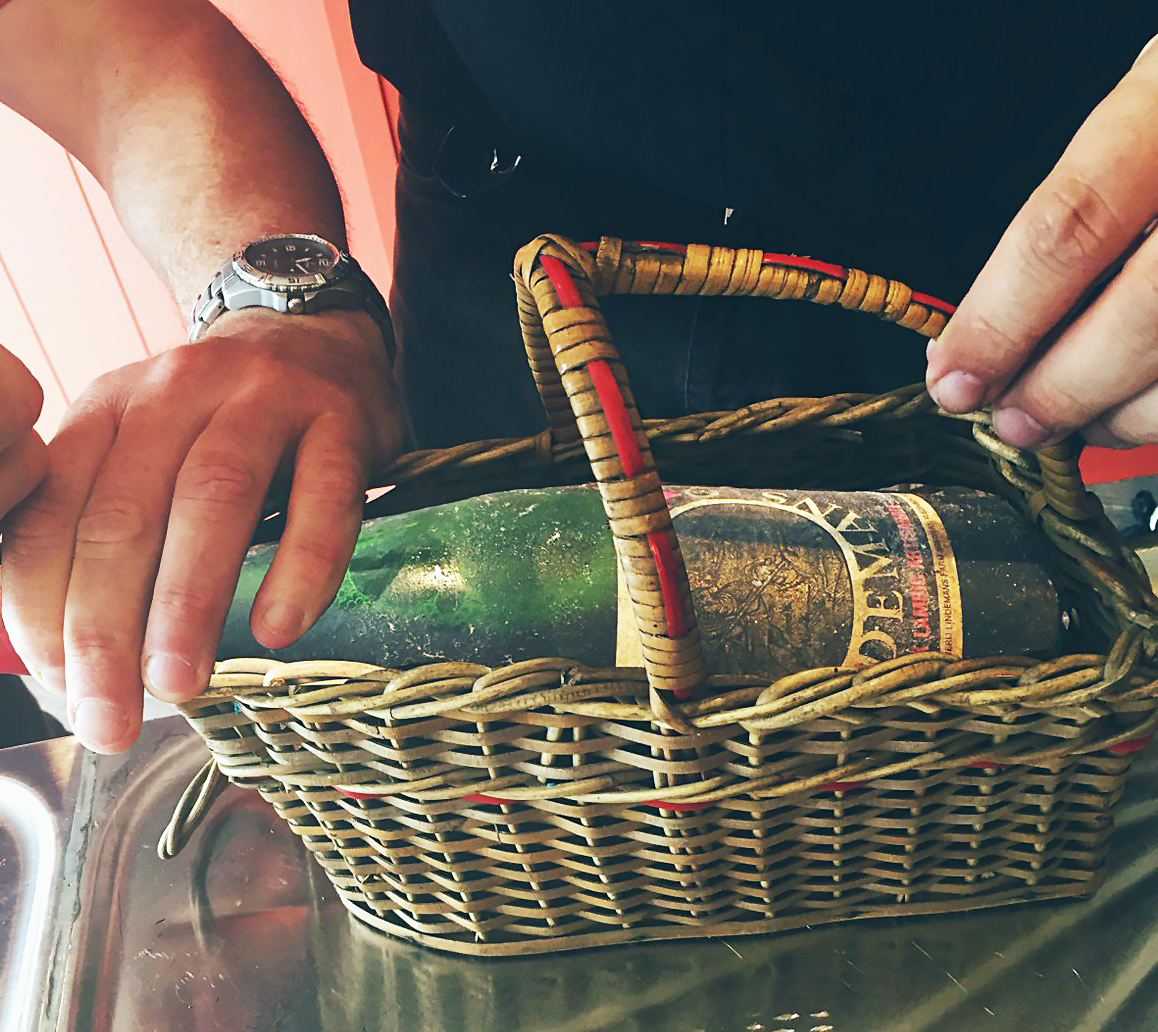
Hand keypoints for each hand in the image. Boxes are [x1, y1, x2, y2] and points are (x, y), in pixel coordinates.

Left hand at [1, 310, 404, 752]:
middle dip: (106, 629)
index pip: (51, 513)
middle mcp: (176, 392)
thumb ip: (103, 523)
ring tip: (180, 685)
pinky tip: (280, 628)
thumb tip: (70, 660)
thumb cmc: (223, 421)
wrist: (315, 335)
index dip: (43, 608)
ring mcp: (264, 399)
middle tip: (111, 720)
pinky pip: (324, 498)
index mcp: (109, 407)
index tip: (60, 688)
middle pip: (124, 514)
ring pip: (212, 498)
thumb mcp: (145, 447)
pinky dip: (300, 566)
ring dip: (187, 600)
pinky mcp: (341, 420)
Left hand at [927, 35, 1157, 448]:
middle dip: (1058, 389)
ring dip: (1117, 415)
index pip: (1066, 230)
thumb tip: (978, 335)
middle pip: (1139, 313)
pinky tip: (1132, 407)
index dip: (999, 321)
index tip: (952, 377)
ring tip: (1071, 420)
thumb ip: (1070, 219)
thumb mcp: (1139, 119)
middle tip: (1010, 421)